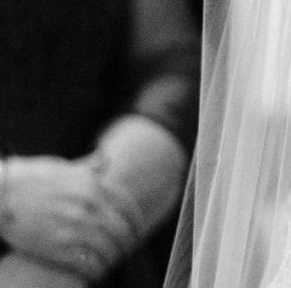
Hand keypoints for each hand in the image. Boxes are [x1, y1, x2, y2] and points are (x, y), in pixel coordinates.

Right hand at [0, 157, 137, 280]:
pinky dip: (95, 269)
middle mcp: (89, 205)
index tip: (136, 233)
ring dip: (113, 258)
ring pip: (108, 248)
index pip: (129, 207)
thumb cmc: (30, 178)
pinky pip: (88, 262)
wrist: (1, 193)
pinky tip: (95, 271)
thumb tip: (106, 160)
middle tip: (126, 252)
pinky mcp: (58, 246)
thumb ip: (89, 166)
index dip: (136, 223)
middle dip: (128, 244)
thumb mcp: (65, 166)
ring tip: (110, 263)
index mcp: (95, 185)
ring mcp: (74, 226)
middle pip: (122, 230)